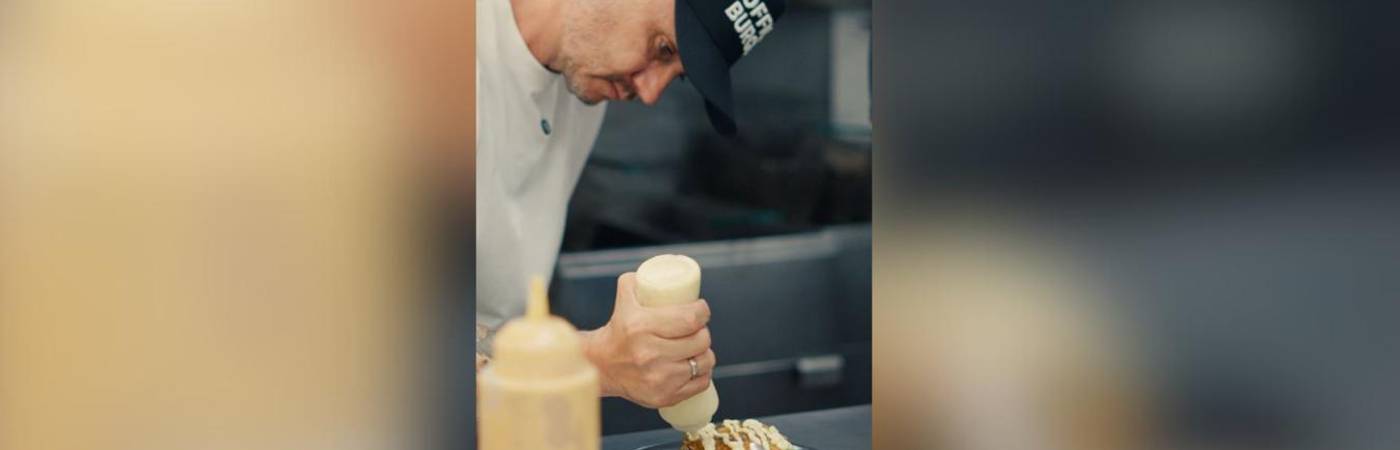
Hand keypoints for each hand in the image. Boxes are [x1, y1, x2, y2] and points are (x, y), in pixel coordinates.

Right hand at [581, 272, 714, 408]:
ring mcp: (659, 378)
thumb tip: (655, 271)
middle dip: (703, 332)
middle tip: (697, 329)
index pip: (690, 319)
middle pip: (700, 340)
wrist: (602, 366)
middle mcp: (650, 354)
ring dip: (705, 353)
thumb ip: (636, 280)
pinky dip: (702, 374)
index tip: (701, 309)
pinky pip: (700, 384)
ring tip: (696, 348)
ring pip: (704, 362)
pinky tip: (696, 367)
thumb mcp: (624, 300)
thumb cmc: (618, 331)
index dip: (703, 312)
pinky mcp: (664, 396)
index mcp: (641, 327)